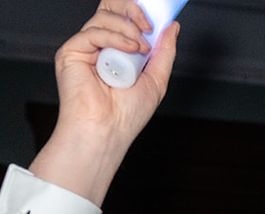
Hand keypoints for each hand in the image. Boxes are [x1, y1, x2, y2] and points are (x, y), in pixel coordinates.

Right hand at [30, 2, 178, 204]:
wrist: (108, 131)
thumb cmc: (128, 114)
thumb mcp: (156, 80)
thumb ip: (164, 53)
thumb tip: (173, 27)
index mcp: (117, 50)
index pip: (122, 17)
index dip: (136, 11)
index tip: (154, 21)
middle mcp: (100, 46)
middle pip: (110, 9)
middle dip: (132, 11)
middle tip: (148, 27)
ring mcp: (85, 48)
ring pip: (104, 18)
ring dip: (128, 30)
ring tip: (139, 50)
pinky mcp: (72, 51)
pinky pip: (94, 32)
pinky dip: (115, 38)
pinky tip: (129, 51)